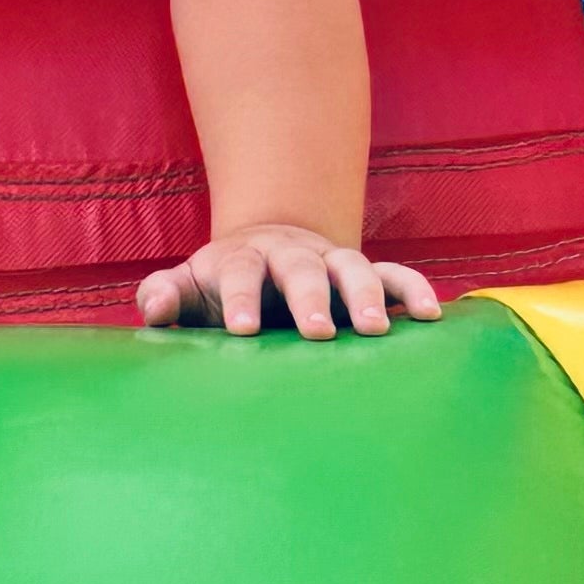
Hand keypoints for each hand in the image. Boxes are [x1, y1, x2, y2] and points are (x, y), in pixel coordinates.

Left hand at [137, 225, 441, 339]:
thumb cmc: (220, 286)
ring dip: (364, 294)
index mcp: (242, 260)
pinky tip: (432, 314)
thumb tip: (151, 308)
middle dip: (310, 297)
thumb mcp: (190, 288)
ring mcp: (330, 262)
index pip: (239, 273)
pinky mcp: (364, 274)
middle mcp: (290, 255)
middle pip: (301, 268)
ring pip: (352, 267)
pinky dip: (413, 289)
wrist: (265, 252)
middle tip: (318, 330)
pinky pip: (394, 275)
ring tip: (377, 330)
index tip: (242, 328)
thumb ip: (166, 295)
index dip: (239, 297)